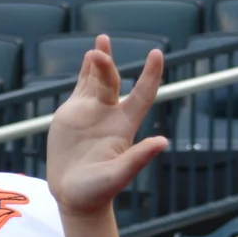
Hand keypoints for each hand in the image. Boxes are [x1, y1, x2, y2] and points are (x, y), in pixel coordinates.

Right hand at [45, 37, 168, 225]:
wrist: (74, 195)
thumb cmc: (98, 191)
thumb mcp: (118, 175)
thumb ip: (138, 158)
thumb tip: (164, 143)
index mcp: (125, 127)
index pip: (143, 94)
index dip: (150, 75)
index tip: (157, 53)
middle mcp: (111, 115)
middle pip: (113, 81)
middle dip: (107, 66)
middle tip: (98, 53)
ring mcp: (93, 112)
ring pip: (98, 79)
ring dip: (101, 60)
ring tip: (102, 41)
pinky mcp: (74, 113)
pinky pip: (82, 85)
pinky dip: (86, 70)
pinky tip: (90, 54)